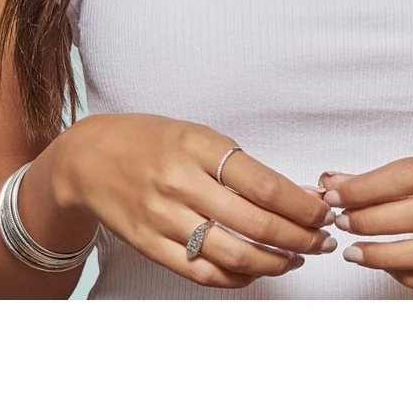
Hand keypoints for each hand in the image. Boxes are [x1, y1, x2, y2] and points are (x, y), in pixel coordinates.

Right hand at [50, 113, 336, 287]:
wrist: (88, 158)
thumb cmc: (149, 140)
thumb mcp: (197, 136)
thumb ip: (241, 166)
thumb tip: (295, 193)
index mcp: (198, 146)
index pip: (264, 185)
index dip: (301, 205)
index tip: (323, 212)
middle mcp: (180, 183)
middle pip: (255, 223)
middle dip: (299, 237)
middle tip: (322, 239)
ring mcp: (163, 218)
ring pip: (232, 254)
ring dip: (274, 262)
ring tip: (296, 258)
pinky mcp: (150, 245)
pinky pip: (201, 271)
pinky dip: (235, 277)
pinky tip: (255, 271)